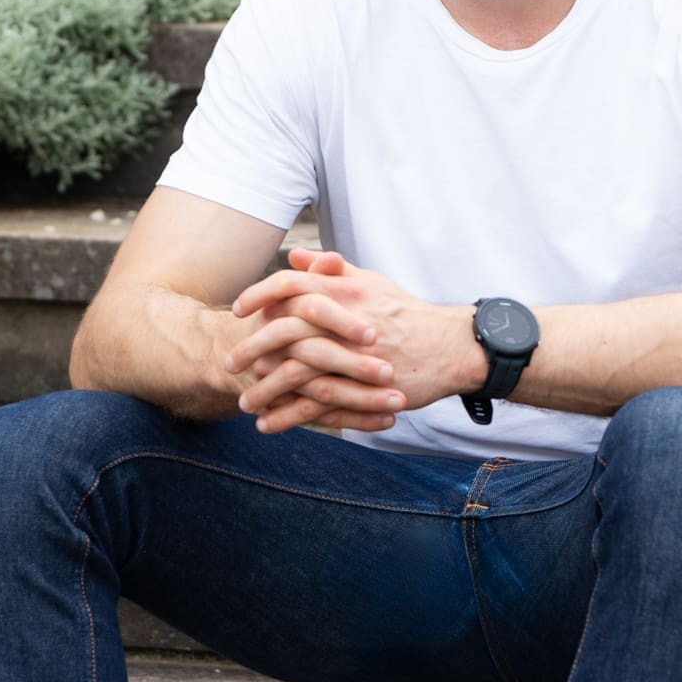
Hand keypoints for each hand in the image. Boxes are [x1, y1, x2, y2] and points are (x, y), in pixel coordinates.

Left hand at [225, 248, 478, 435]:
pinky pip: (317, 407)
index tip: (238, 309)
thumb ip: (331, 270)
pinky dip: (289, 418)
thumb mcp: (371, 282)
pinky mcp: (363, 390)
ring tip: (244, 402)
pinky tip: (268, 424)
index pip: (290, 285)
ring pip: (296, 375)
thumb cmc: (406, 313)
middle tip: (231, 363)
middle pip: (284, 332)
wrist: (450, 347)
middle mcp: (345, 322)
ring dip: (265, 391)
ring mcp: (353, 358)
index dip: (259, 294)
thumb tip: (297, 257)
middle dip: (251, 349)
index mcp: (345, 292)